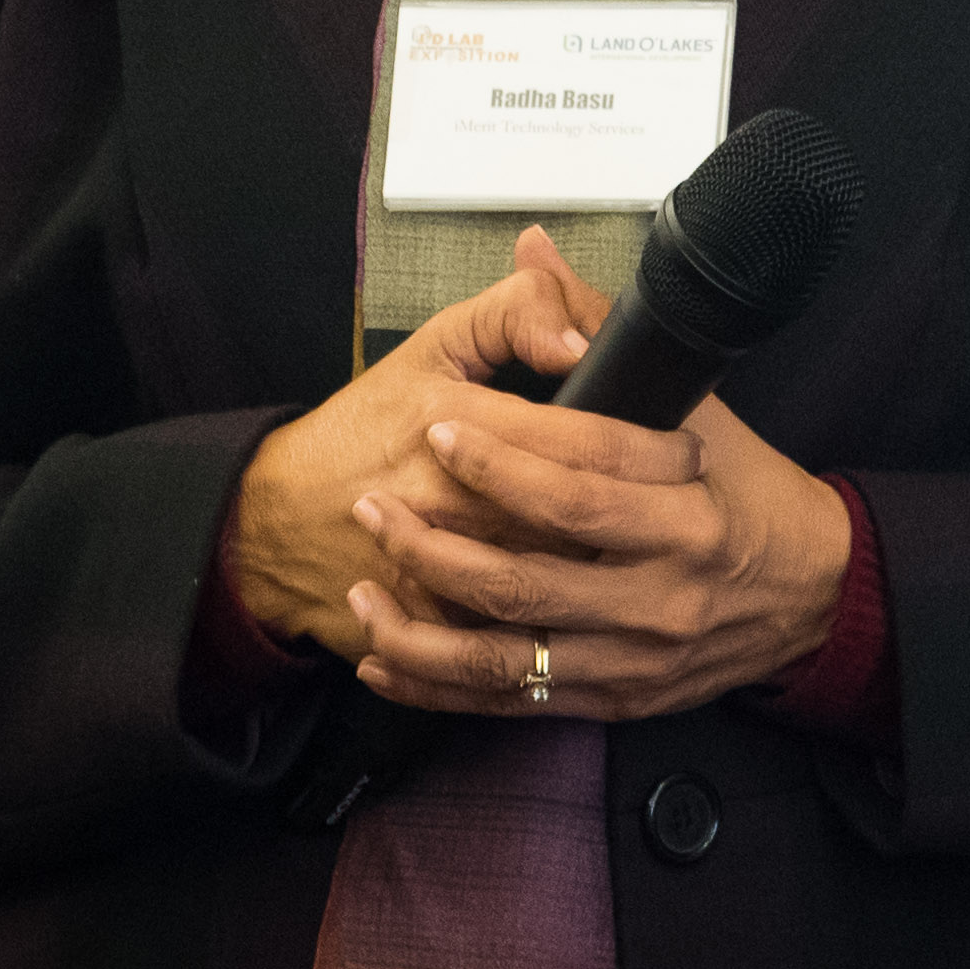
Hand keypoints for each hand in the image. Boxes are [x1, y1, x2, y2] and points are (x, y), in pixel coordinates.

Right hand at [231, 232, 694, 658]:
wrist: (274, 520)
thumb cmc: (363, 428)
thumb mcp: (437, 345)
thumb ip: (515, 315)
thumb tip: (579, 335)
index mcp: (462, 426)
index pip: (584, 443)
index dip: (649, 449)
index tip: (691, 450)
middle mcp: (458, 508)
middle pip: (581, 524)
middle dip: (649, 517)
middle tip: (695, 506)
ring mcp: (446, 581)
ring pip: (555, 596)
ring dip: (613, 587)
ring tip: (654, 565)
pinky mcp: (438, 636)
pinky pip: (509, 653)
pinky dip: (559, 641)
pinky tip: (599, 622)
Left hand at [344, 228, 852, 723]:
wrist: (812, 595)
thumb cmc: (746, 489)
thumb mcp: (695, 406)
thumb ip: (603, 325)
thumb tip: (533, 254)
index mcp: (686, 513)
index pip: (580, 486)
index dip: (502, 460)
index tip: (437, 429)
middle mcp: (661, 592)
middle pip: (529, 577)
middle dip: (436, 545)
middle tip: (372, 508)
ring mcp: (637, 656)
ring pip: (510, 655)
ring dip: (423, 628)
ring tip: (363, 591)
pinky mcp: (618, 700)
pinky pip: (515, 702)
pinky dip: (444, 686)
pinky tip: (387, 660)